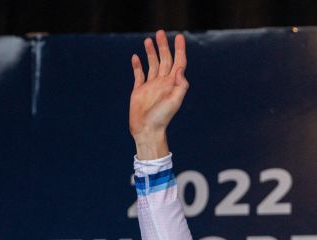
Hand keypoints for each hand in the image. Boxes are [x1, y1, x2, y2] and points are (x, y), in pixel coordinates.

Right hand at [129, 30, 188, 158]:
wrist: (147, 130)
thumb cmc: (162, 118)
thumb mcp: (174, 101)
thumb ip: (179, 86)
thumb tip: (180, 69)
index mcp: (172, 84)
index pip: (178, 63)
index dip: (180, 50)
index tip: (179, 37)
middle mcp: (162, 83)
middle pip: (165, 60)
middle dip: (163, 46)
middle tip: (160, 32)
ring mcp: (151, 86)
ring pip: (152, 64)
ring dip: (151, 52)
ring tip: (149, 40)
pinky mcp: (139, 90)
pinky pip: (138, 74)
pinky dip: (137, 65)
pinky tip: (136, 57)